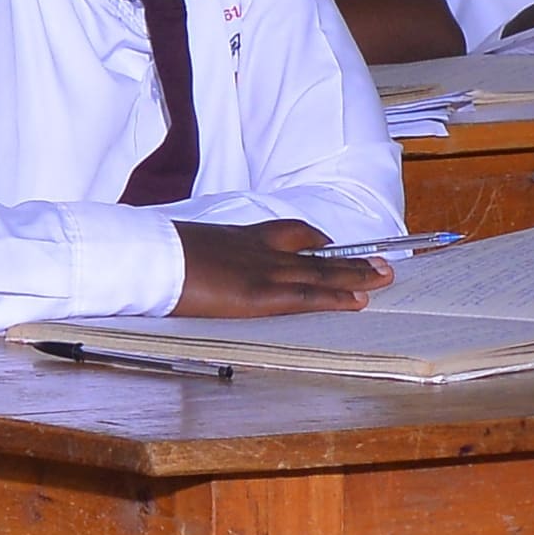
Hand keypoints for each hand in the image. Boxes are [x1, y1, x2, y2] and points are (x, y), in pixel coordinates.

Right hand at [171, 223, 388, 317]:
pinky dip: (337, 298)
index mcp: (238, 238)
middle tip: (379, 262)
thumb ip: (199, 256)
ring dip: (356, 276)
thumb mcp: (181, 248)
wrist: (149, 257)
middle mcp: (259, 250)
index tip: (330, 243)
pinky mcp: (261, 296)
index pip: (285, 233)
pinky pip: (308, 297)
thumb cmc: (155, 255)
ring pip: (320, 273)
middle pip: (314, 253)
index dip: (313, 240)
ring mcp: (263, 271)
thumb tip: (192, 267)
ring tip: (385, 277)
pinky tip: (359, 300)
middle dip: (349, 260)